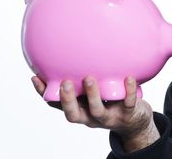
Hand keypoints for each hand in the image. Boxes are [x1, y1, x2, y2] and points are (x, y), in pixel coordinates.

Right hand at [31, 75, 159, 152]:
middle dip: (67, 99)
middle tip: (64, 83)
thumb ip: (84, 78)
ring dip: (92, 95)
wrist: (136, 122)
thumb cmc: (111, 101)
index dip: (45, 94)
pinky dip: (129, 91)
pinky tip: (129, 77)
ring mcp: (109, 116)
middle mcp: (91, 116)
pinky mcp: (128, 113)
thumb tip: (75, 49)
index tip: (36, 78)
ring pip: (97, 110)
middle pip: (73, 114)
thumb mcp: (96, 92)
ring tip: (89, 79)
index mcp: (81, 109)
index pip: (58, 105)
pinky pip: (128, 103)